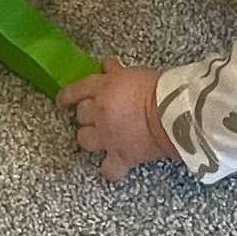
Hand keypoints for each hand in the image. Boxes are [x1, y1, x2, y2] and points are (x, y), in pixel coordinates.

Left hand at [58, 57, 177, 180]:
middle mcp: (100, 113)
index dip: (67, 96)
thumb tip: (107, 65)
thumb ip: (117, 72)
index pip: (75, 91)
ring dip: (90, 138)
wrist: (174, 113)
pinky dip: (111, 170)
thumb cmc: (160, 88)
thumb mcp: (135, 73)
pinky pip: (109, 170)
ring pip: (85, 140)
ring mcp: (108, 136)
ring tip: (100, 137)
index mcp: (103, 89)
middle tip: (97, 115)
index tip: (63, 100)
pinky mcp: (121, 156)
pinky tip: (114, 166)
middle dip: (86, 115)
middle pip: (81, 115)